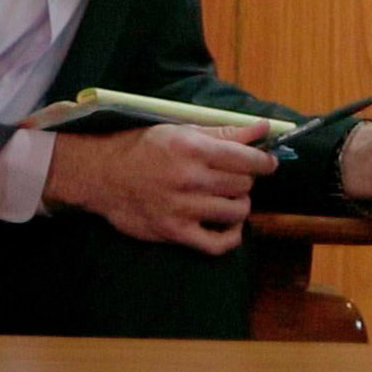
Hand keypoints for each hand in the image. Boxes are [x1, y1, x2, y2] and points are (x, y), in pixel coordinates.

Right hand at [42, 122, 274, 254]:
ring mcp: (182, 208)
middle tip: (234, 176)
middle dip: (245, 179)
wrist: (102, 174)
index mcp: (193, 149)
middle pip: (243, 184)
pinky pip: (217, 243)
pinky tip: (228, 225)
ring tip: (227, 197)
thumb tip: (263, 128)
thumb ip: (225, 132)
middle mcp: (189, 179)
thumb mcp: (181, 131)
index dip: (264, 161)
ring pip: (236, 211)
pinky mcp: (174, 232)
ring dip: (238, 204)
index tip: (268, 162)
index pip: (247, 159)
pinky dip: (231, 236)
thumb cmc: (142, 147)